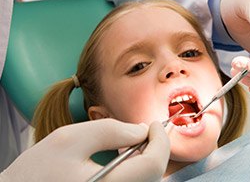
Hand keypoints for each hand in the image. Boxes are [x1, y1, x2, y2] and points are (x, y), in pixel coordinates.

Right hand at [0, 119, 169, 181]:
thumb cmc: (38, 171)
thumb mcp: (71, 139)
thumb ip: (111, 131)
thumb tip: (141, 130)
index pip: (152, 165)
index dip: (160, 141)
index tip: (155, 124)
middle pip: (153, 175)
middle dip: (155, 149)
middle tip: (147, 131)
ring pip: (146, 181)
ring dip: (147, 159)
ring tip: (135, 143)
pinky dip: (138, 169)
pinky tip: (126, 158)